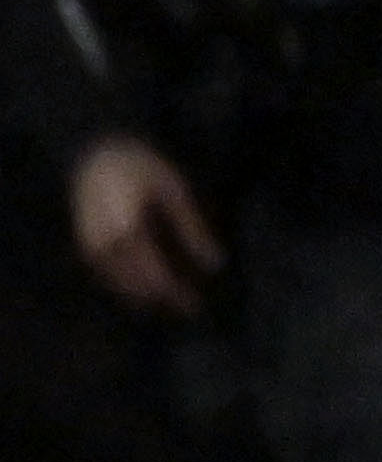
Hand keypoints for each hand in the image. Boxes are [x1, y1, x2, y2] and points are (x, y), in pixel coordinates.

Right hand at [72, 135, 218, 315]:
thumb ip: (193, 228)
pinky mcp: (85, 248)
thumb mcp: (175, 191)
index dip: (177, 295)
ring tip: (172, 301)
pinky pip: (107, 278)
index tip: (198, 304)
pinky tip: (147, 288)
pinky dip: (128, 287)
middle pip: (138, 288)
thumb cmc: (141, 167)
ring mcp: (91, 250)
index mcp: (130, 234)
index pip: (157, 278)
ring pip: (120, 287)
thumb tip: (215, 264)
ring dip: (146, 298)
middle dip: (164, 300)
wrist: (96, 155)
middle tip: (190, 307)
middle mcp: (105, 248)